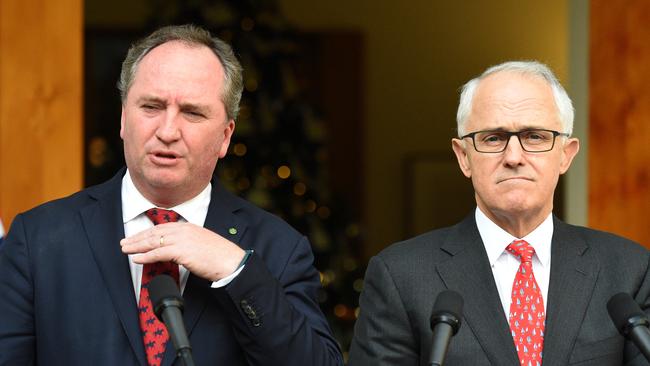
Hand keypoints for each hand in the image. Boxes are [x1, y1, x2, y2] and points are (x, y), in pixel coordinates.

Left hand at [120, 222, 245, 280]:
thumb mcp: (203, 246)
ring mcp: (183, 239)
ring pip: (154, 241)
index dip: (147, 233)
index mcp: (189, 227)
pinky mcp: (181, 251)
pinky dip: (145, 256)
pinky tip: (136, 259)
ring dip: (137, 246)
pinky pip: (158, 252)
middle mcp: (184, 230)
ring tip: (125, 250)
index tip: (137, 237)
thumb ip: (189, 245)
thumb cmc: (221, 258)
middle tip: (125, 243)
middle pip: (155, 232)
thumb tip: (178, 253)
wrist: (231, 262)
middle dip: (137, 237)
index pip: (163, 228)